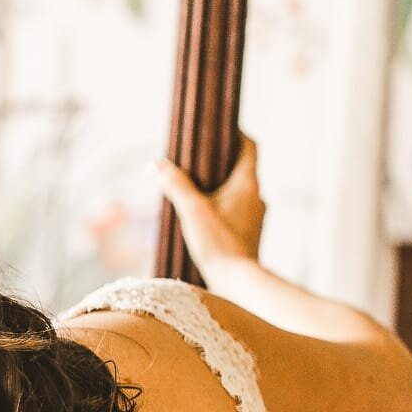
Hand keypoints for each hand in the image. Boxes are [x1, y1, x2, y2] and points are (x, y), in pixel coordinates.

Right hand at [156, 135, 265, 275]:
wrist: (237, 281)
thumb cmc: (219, 244)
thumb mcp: (192, 211)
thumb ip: (175, 185)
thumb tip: (155, 165)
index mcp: (247, 183)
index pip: (249, 147)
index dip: (235, 135)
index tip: (217, 130)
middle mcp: (256, 196)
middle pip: (241, 167)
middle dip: (220, 161)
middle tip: (197, 158)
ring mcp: (255, 215)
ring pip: (238, 190)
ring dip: (219, 185)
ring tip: (195, 188)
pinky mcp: (248, 232)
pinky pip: (236, 209)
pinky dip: (222, 205)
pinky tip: (203, 215)